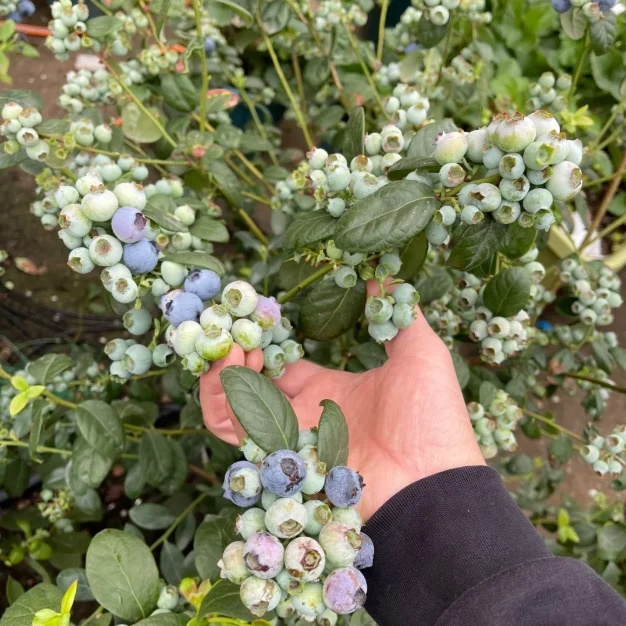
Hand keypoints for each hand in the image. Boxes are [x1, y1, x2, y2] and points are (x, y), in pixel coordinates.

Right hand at [200, 286, 484, 519]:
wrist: (435, 480)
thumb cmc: (430, 417)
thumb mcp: (419, 352)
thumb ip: (397, 313)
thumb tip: (385, 274)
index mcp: (328, 389)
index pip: (281, 363)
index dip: (264, 339)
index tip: (257, 317)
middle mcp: (301, 414)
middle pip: (248, 385)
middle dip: (233, 354)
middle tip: (236, 331)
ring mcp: (288, 438)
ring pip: (231, 410)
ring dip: (220, 376)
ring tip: (232, 348)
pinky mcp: (280, 459)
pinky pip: (236, 435)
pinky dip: (222, 402)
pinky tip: (234, 370)